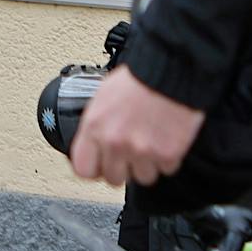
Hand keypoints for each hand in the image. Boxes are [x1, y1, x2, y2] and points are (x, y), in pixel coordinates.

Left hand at [71, 64, 205, 187]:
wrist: (168, 72)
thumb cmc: (137, 78)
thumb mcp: (103, 97)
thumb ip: (96, 125)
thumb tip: (94, 144)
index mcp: (94, 127)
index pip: (83, 169)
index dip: (94, 169)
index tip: (101, 165)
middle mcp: (115, 142)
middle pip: (113, 178)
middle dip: (123, 167)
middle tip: (130, 152)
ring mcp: (141, 151)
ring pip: (142, 178)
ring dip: (146, 164)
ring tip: (150, 141)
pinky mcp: (167, 155)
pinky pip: (165, 170)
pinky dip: (167, 159)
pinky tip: (165, 138)